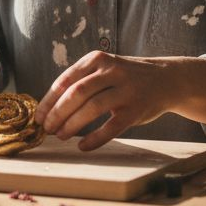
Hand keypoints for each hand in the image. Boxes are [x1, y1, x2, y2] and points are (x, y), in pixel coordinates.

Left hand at [34, 51, 174, 150]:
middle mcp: (112, 71)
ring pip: (93, 108)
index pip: (66, 80)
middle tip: (47, 128)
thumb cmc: (126, 78)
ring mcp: (126, 90)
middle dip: (58, 113)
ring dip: (72, 124)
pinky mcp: (136, 109)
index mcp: (98, 59)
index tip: (39, 116)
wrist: (166, 79)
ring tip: (61, 136)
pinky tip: (83, 146)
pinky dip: (95, 138)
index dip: (49, 100)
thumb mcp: (104, 69)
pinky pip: (112, 126)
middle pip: (77, 93)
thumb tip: (50, 108)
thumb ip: (82, 82)